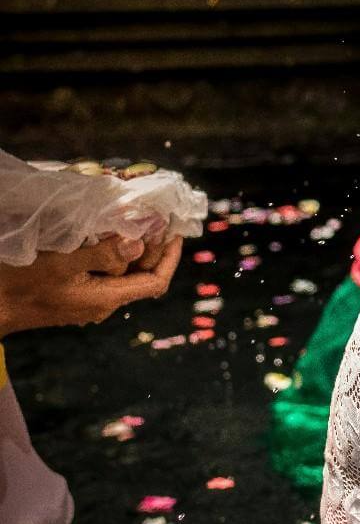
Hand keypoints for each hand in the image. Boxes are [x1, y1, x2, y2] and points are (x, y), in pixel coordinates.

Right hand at [0, 235, 182, 337]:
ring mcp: (88, 301)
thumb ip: (102, 254)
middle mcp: (102, 304)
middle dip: (153, 248)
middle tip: (158, 219)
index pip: (155, 281)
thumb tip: (139, 244)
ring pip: (122, 274)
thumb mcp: (61, 263)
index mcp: (106, 299)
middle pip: (141, 276)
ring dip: (132, 249)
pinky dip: (112, 254)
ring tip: (136, 221)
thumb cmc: (20, 283)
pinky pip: (104, 274)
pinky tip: (107, 235)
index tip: (175, 232)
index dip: (170, 257)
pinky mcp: (74, 295)